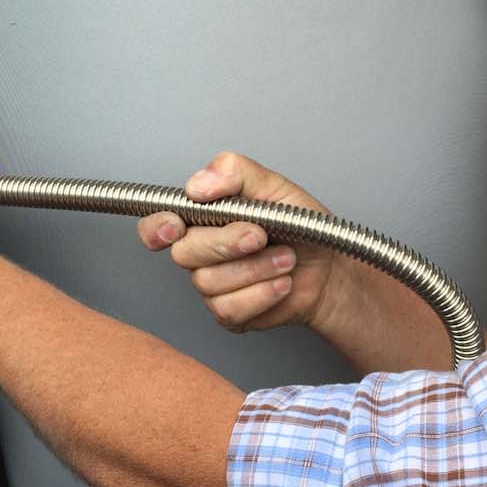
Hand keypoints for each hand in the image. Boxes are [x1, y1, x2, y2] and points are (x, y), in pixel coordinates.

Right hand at [137, 152, 348, 335]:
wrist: (329, 267)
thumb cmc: (299, 225)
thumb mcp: (273, 186)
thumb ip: (234, 172)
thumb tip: (198, 184)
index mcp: (202, 218)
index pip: (157, 225)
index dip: (157, 228)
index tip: (177, 226)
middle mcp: (199, 252)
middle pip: (185, 253)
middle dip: (227, 243)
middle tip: (261, 235)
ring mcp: (211, 285)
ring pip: (209, 282)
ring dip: (257, 268)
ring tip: (285, 258)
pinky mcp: (227, 314)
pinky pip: (229, 308)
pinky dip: (263, 293)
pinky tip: (281, 283)